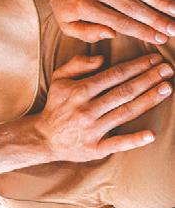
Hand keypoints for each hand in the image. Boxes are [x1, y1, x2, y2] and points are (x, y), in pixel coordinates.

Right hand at [35, 54, 172, 161]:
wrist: (44, 137)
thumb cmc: (56, 105)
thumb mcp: (59, 78)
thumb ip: (78, 64)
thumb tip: (102, 59)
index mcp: (80, 90)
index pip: (114, 75)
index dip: (136, 66)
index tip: (154, 59)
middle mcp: (88, 109)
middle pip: (124, 92)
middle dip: (148, 79)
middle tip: (168, 70)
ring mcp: (92, 129)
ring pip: (125, 112)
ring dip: (148, 100)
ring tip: (167, 88)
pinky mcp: (95, 148)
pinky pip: (117, 143)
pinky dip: (134, 140)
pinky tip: (151, 134)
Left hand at [45, 0, 174, 43]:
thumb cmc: (61, 0)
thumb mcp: (65, 23)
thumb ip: (87, 33)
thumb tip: (113, 34)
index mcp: (82, 6)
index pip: (118, 22)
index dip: (141, 31)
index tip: (160, 38)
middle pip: (129, 6)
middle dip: (155, 18)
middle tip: (174, 28)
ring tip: (174, 9)